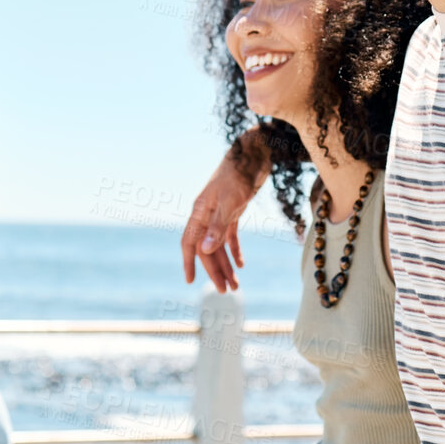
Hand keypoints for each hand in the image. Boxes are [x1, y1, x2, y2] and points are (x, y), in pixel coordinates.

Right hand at [180, 153, 260, 291]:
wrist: (255, 151)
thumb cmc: (241, 173)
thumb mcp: (231, 200)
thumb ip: (218, 225)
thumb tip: (206, 250)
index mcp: (200, 211)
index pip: (190, 242)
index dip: (189, 262)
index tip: (191, 281)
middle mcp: (207, 214)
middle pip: (207, 249)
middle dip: (215, 271)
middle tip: (227, 291)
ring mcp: (220, 212)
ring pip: (219, 245)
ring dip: (227, 265)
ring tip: (236, 285)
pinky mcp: (234, 210)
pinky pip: (230, 235)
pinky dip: (234, 250)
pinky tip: (241, 264)